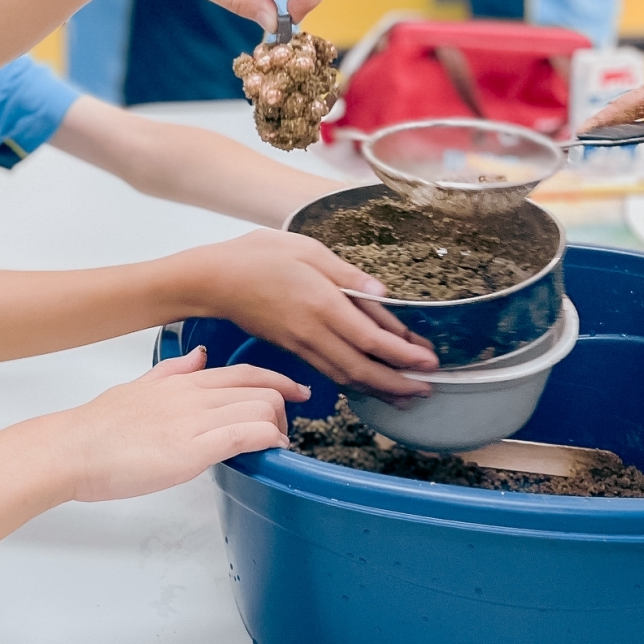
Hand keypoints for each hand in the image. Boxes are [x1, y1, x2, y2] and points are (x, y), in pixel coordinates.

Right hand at [57, 349, 305, 501]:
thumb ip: (171, 372)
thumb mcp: (138, 387)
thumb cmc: (98, 428)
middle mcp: (193, 395)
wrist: (72, 449)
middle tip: (283, 430)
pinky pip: (246, 435)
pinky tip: (270, 451)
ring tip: (273, 445)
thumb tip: (196, 356)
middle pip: (260, 389)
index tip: (297, 390)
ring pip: (261, 409)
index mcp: (181, 381)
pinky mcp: (191, 449)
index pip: (243, 372)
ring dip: (278, 428)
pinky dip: (268, 440)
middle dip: (283, 408)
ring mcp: (194, 421)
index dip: (277, 380)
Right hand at [177, 232, 436, 396]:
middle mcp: (313, 331)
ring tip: (406, 395)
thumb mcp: (306, 249)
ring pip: (346, 376)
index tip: (430, 361)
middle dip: (398, 383)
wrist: (213, 280)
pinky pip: (329, 370)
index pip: (371, 338)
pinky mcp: (291, 348)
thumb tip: (382, 293)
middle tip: (428, 389)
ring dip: (379, 388)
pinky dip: (355, 381)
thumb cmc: (257, 256)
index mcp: (321, 303)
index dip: (403, 354)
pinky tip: (368, 381)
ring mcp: (300, 344)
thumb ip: (347, 274)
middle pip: (362, 368)